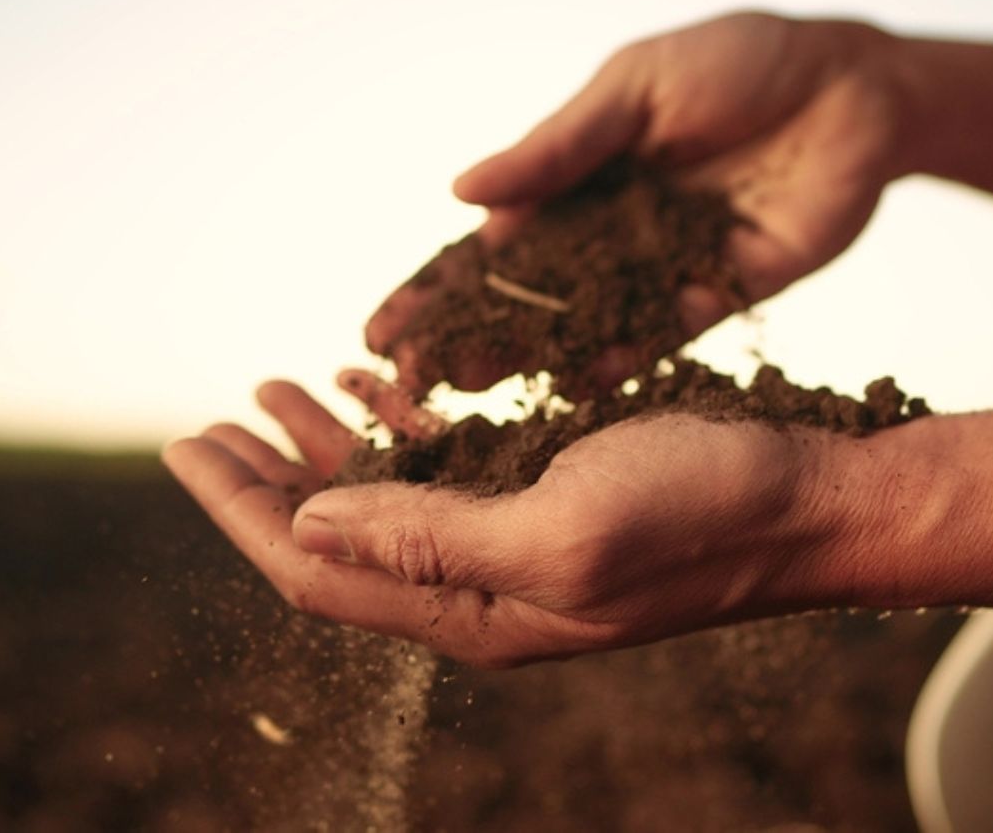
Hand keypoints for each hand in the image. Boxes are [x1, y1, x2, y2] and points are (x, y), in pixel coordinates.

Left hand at [163, 371, 868, 667]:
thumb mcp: (560, 528)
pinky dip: (401, 428)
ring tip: (279, 383)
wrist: (810, 501)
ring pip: (387, 500)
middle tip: (211, 418)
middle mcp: (480, 586)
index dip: (239, 512)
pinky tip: (377, 385)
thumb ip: (428, 537)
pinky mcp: (550, 498)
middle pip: (336, 538)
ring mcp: (515, 542)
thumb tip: (301, 528)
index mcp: (471, 610)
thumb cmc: (699, 512)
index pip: (314, 570)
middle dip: (265, 478)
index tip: (182, 445)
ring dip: (326, 446)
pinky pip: (449, 472)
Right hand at [367, 11, 910, 392]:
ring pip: (583, 325)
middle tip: (406, 388)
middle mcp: (611, 235)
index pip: (492, 243)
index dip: (436, 287)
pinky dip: (620, 362)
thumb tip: (461, 192)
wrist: (855, 86)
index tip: (379, 330)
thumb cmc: (738, 63)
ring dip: (527, 360)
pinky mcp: (722, 292)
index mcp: (578, 179)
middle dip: (466, 339)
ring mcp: (662, 269)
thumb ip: (558, 148)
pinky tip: (573, 391)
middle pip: (525, 299)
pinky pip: (663, 336)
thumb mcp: (635, 90)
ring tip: (469, 399)